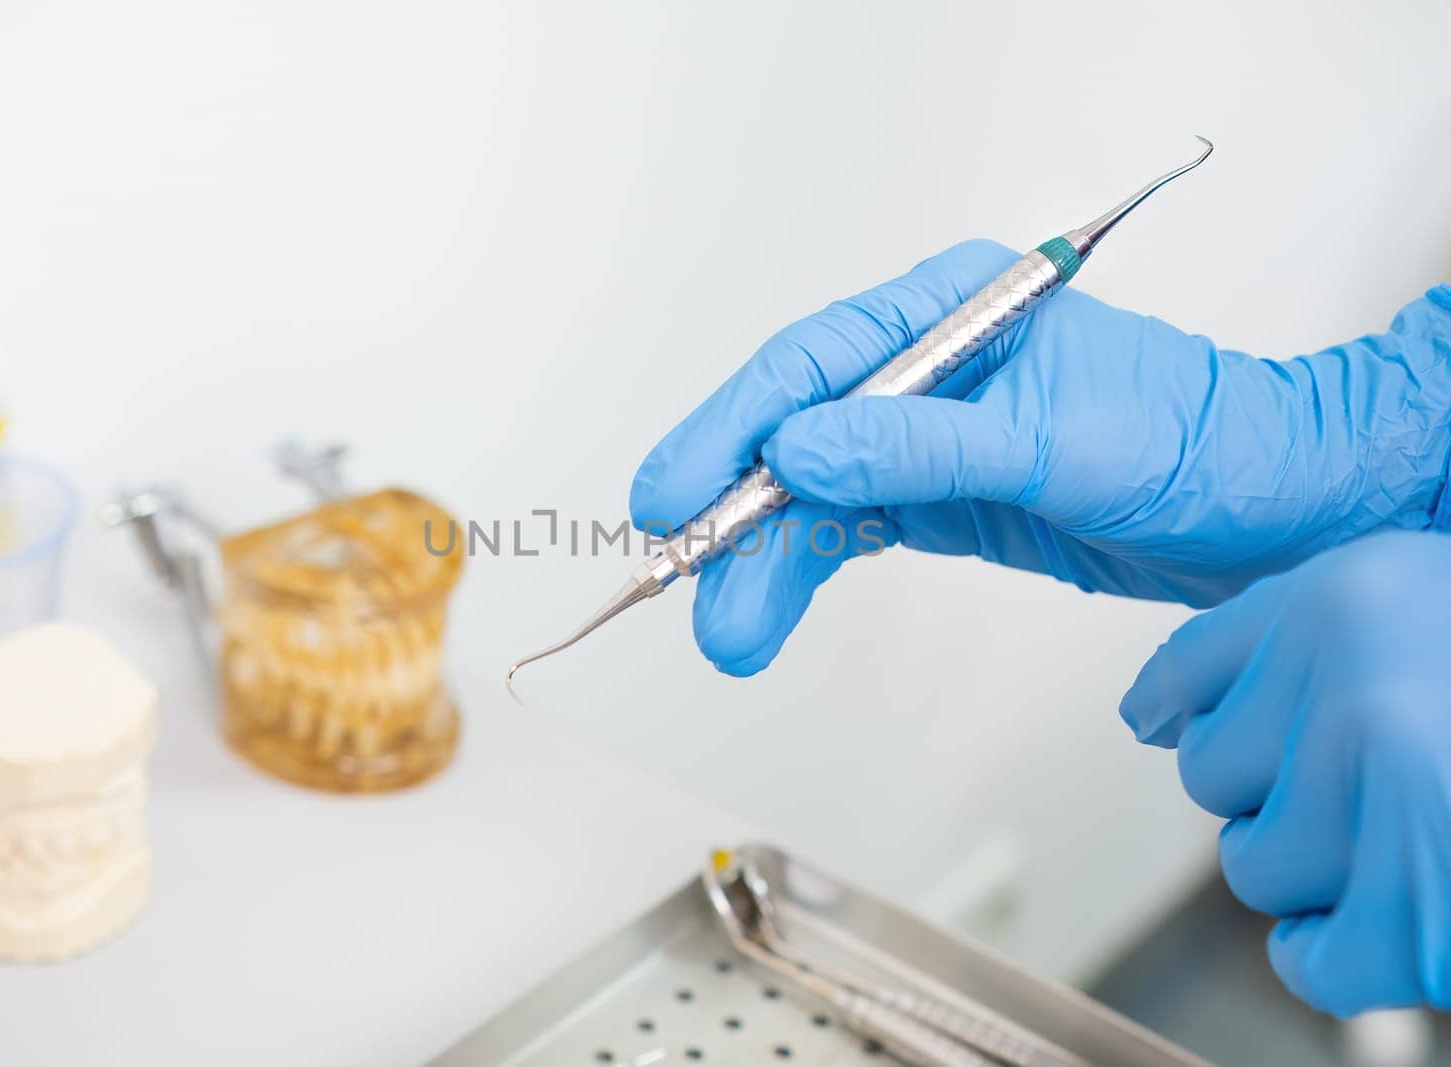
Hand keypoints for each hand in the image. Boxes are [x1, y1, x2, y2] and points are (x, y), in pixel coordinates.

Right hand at [630, 239, 1450, 674]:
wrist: (1272, 509)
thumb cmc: (1192, 442)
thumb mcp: (1053, 442)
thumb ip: (923, 446)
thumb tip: (798, 451)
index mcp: (949, 310)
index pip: (810, 364)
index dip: (729, 429)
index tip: (672, 494)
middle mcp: (923, 366)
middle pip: (791, 433)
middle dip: (734, 513)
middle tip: (680, 581)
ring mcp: (924, 434)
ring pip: (810, 496)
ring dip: (761, 564)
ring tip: (727, 636)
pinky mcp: (935, 496)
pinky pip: (845, 531)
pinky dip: (801, 574)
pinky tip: (764, 614)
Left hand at [1120, 530, 1450, 1014]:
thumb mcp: (1414, 599)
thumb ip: (1286, 635)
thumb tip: (1146, 716)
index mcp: (1347, 597)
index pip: (1186, 671)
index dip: (1205, 710)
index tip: (1219, 729)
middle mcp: (1349, 689)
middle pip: (1210, 773)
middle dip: (1281, 790)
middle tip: (1382, 777)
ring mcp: (1385, 803)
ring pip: (1252, 864)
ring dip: (1315, 867)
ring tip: (1413, 829)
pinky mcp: (1422, 918)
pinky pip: (1309, 958)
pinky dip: (1336, 952)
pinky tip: (1387, 913)